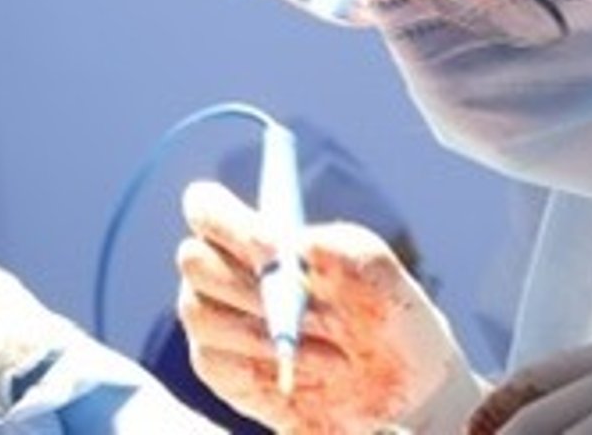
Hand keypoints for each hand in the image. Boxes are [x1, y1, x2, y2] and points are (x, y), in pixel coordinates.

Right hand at [176, 180, 480, 434]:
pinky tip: (315, 366)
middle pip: (194, 260)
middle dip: (246, 280)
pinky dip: (266, 360)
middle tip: (300, 298)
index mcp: (259, 232)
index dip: (223, 217)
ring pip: (200, 311)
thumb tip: (301, 244)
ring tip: (331, 342)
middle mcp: (225, 272)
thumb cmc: (385, 311)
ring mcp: (216, 321)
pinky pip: (214, 357)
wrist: (397, 383)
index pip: (205, 207)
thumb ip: (341, 250)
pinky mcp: (219, 368)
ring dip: (264, 326)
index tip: (269, 242)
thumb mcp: (380, 275)